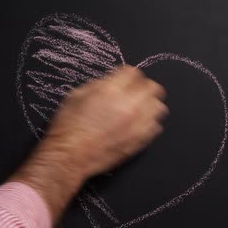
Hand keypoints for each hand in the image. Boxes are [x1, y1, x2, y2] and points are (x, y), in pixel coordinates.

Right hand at [11, 65, 167, 222]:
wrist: (70, 156)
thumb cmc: (68, 127)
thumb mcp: (77, 95)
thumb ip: (99, 85)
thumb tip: (112, 82)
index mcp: (111, 90)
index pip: (133, 72)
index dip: (128, 74)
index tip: (124, 79)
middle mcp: (128, 105)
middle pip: (152, 87)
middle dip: (143, 86)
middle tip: (134, 92)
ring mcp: (137, 124)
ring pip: (159, 107)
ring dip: (150, 104)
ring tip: (138, 108)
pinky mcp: (140, 140)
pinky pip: (156, 126)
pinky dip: (149, 122)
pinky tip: (137, 124)